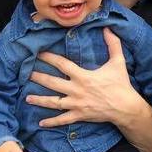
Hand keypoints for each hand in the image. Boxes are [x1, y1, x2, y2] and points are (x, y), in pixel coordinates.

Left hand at [27, 28, 144, 127]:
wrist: (126, 107)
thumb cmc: (121, 84)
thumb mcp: (118, 62)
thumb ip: (113, 44)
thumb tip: (109, 28)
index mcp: (83, 76)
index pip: (62, 64)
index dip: (49, 58)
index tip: (38, 53)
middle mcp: (77, 90)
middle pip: (53, 83)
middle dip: (39, 78)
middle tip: (26, 74)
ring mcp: (77, 104)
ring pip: (54, 102)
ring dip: (40, 100)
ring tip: (27, 98)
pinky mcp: (79, 115)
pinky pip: (63, 120)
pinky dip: (52, 122)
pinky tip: (41, 123)